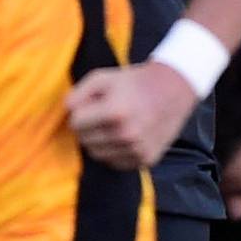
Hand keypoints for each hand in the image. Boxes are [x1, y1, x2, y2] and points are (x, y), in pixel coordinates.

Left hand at [67, 61, 199, 169]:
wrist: (174, 89)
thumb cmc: (133, 83)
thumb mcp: (102, 78)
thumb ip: (77, 93)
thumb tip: (66, 111)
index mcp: (116, 112)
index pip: (75, 123)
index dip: (80, 113)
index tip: (92, 105)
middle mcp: (128, 134)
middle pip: (84, 140)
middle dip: (88, 127)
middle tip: (103, 115)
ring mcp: (138, 149)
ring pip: (96, 154)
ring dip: (99, 141)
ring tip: (114, 125)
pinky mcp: (146, 159)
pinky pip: (114, 162)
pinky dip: (114, 151)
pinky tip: (124, 136)